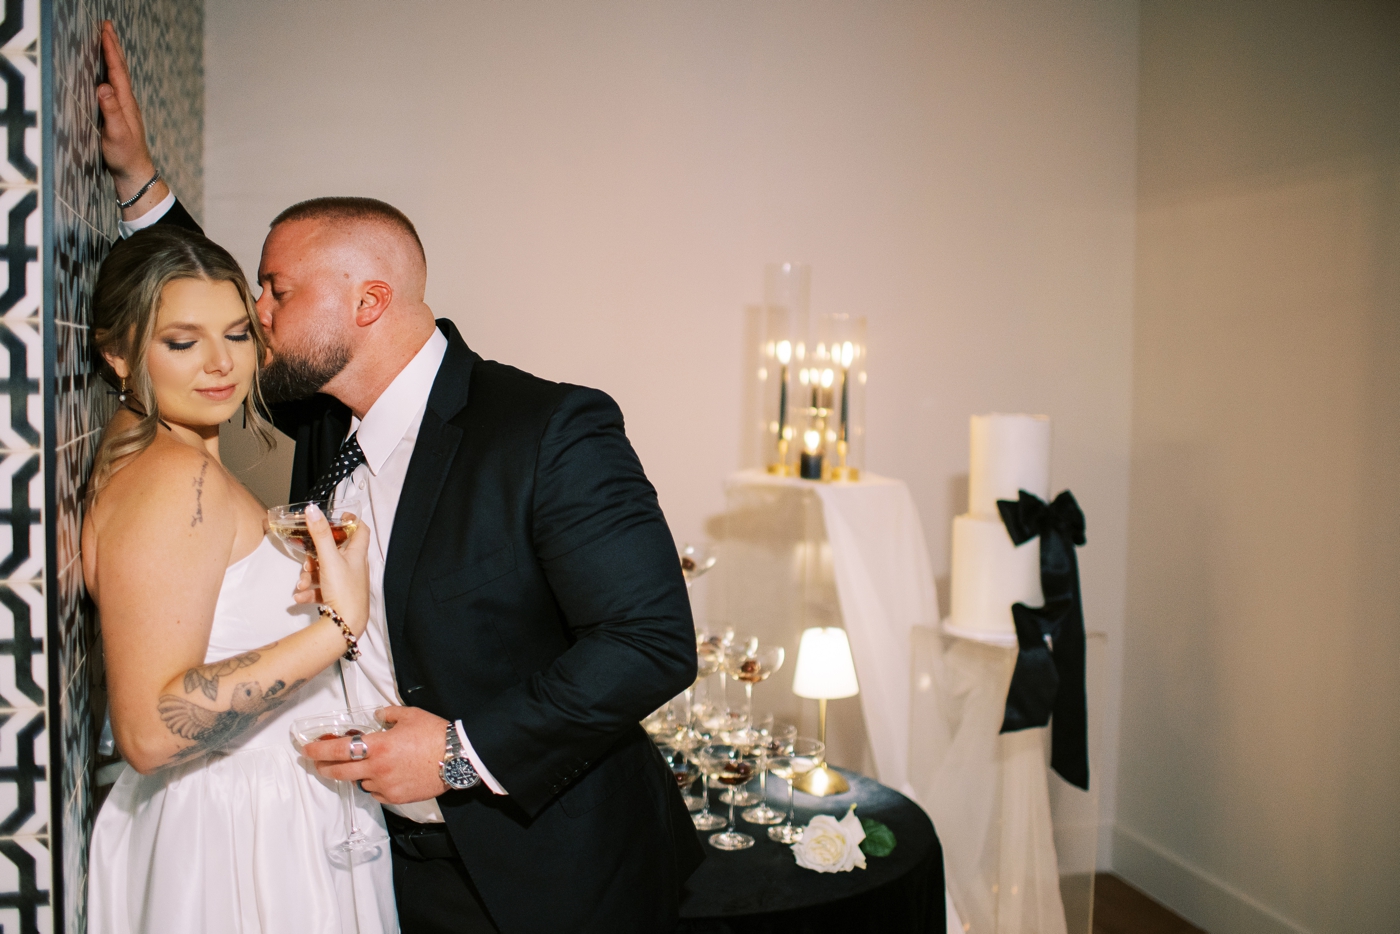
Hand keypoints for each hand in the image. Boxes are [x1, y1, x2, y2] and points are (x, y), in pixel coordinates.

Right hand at [97, 21, 166, 205]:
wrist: (136, 173)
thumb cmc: (125, 156)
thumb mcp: (115, 134)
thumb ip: (110, 111)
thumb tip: (103, 87)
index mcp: (126, 103)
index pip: (117, 71)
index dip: (111, 50)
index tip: (105, 31)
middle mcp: (127, 102)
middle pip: (120, 69)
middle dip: (113, 46)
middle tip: (107, 25)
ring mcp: (125, 108)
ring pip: (119, 76)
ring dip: (113, 57)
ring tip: (108, 41)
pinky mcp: (120, 114)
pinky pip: (116, 86)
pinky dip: (111, 72)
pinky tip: (108, 73)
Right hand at [292, 503, 370, 635]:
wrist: (346, 624)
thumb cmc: (344, 591)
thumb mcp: (329, 559)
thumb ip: (320, 535)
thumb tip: (313, 510)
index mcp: (357, 554)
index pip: (360, 530)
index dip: (350, 521)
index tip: (337, 517)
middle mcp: (354, 567)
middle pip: (334, 552)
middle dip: (315, 556)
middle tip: (308, 561)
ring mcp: (346, 582)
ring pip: (324, 571)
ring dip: (309, 576)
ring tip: (303, 584)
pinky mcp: (338, 596)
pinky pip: (321, 589)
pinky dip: (310, 591)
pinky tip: (300, 596)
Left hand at [303, 706, 452, 803]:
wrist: (458, 757)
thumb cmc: (435, 734)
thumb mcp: (410, 715)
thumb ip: (389, 715)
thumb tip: (379, 716)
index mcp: (378, 745)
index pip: (338, 749)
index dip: (319, 749)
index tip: (307, 749)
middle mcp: (377, 768)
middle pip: (339, 772)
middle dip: (324, 767)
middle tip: (319, 763)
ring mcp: (385, 785)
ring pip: (360, 782)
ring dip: (357, 774)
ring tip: (367, 765)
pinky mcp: (396, 797)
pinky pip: (376, 792)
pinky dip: (375, 784)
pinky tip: (385, 775)